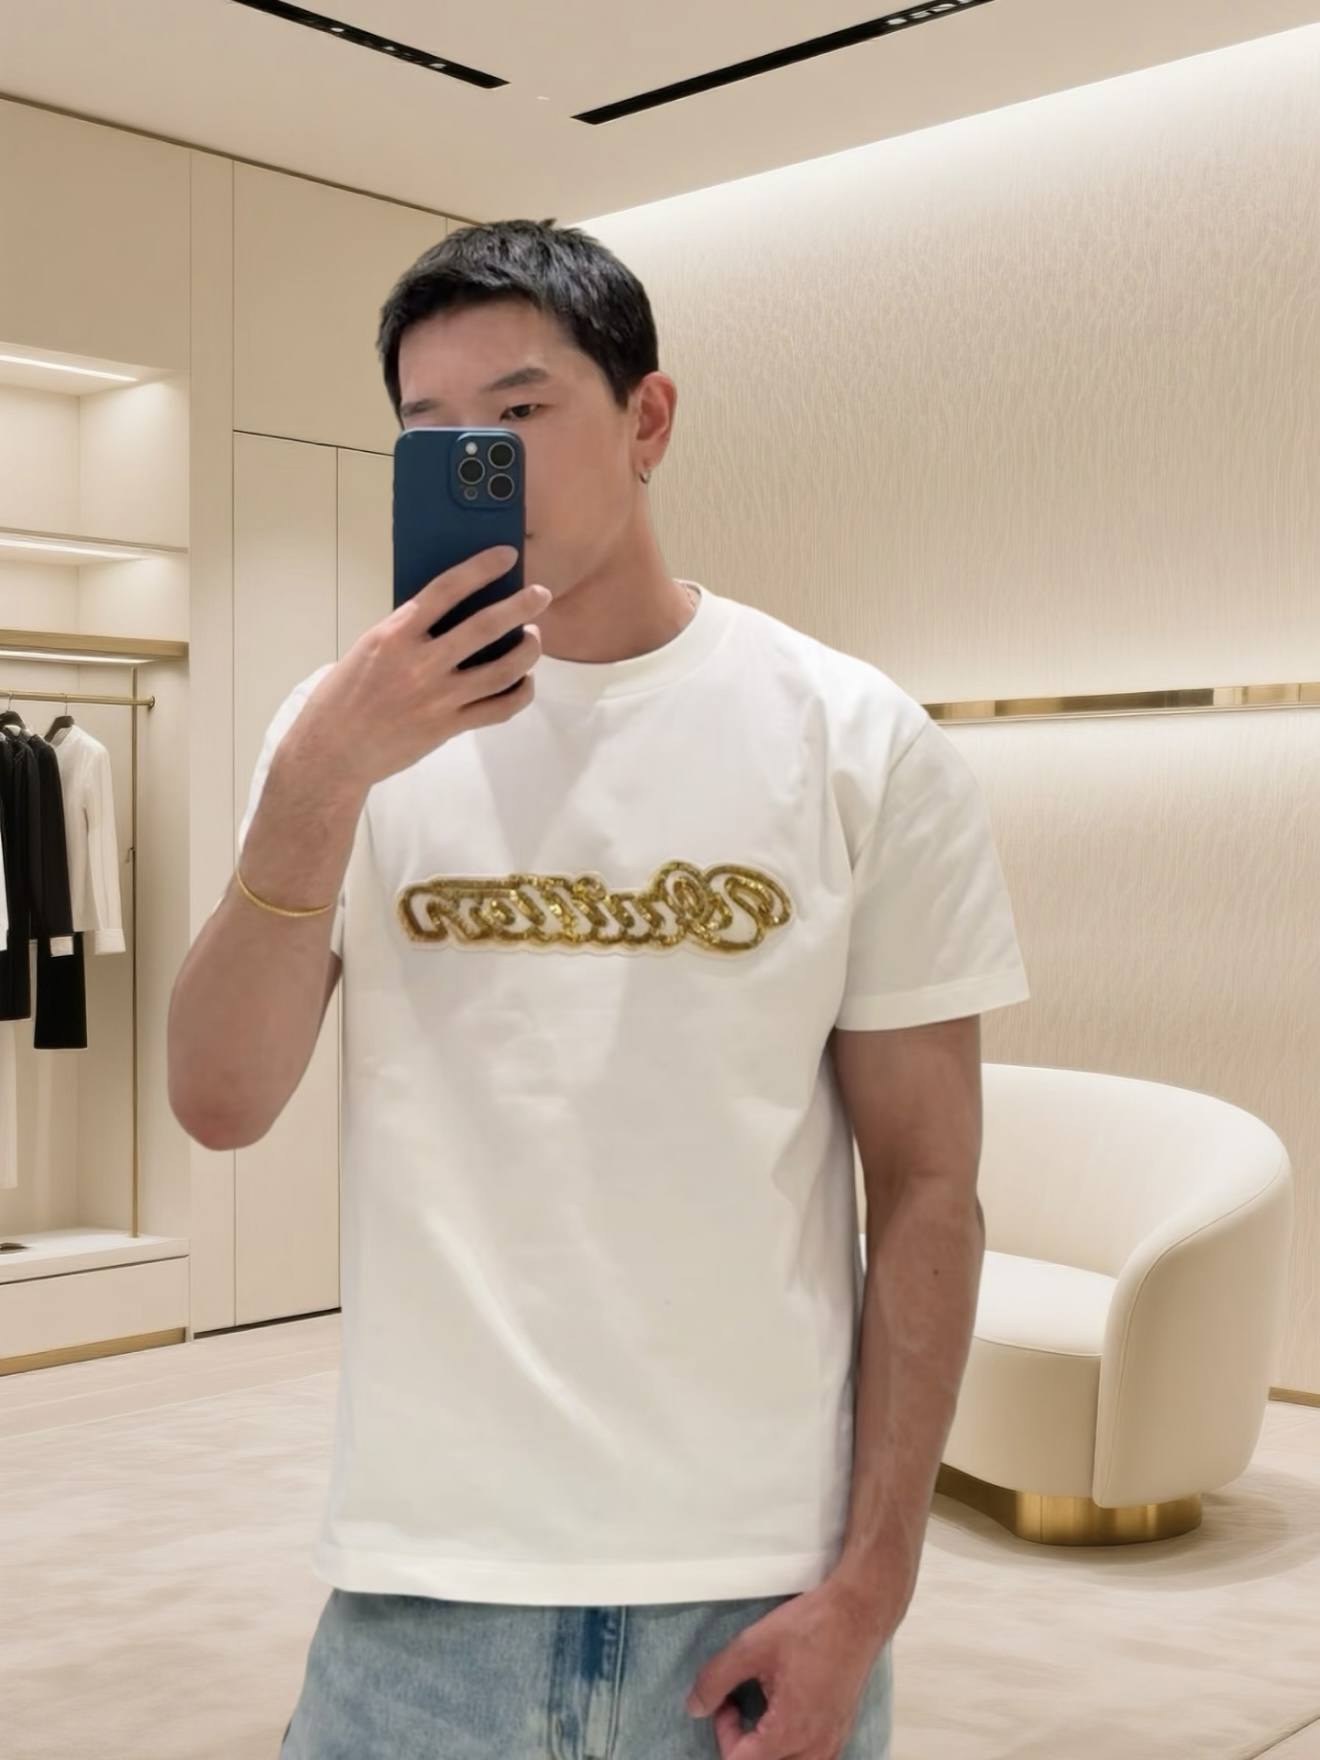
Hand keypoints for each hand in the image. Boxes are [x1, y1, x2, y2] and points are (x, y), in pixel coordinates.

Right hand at [293, 546, 549, 796]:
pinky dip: (521, 692)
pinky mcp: (449, 726)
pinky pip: (499, 708)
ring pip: (504, 669)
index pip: (445, 590)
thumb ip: (408, 631)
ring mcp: (438, 697)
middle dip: (522, 606)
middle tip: (541, 594)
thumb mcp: (369, 649)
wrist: (333, 751)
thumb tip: (452, 611)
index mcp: (394, 635)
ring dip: (528, 650)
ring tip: (534, 638)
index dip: (480, 568)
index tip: (505, 556)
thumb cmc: (345, 696)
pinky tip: (525, 681)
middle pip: (485, 627)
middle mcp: (420, 663)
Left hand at [684, 1580, 893, 1759]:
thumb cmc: (812, 1626)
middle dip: (741, 1743)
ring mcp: (832, 1743)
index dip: (722, 1734)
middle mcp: (815, 1748)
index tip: (724, 1701)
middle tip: (737, 1706)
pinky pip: (810, 1757)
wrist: (858, 1612)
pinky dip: (788, 1746)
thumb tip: (695, 1706)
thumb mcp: (752, 1646)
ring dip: (765, 1748)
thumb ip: (716, 1679)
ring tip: (759, 1713)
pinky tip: (783, 1714)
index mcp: (790, 1732)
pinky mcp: (840, 1732)